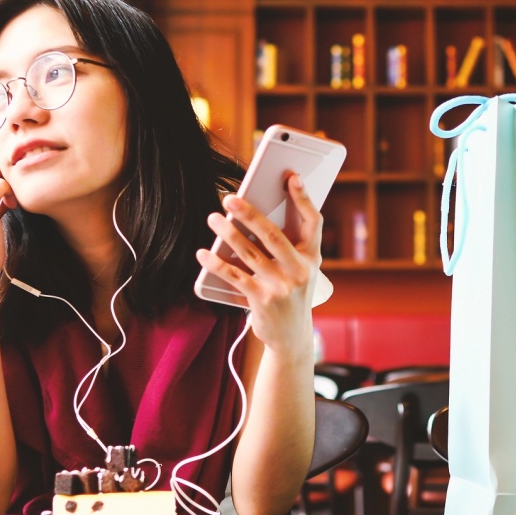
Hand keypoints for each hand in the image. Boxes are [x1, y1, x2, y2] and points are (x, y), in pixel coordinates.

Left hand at [196, 173, 319, 356]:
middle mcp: (300, 270)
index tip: (292, 177)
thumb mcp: (299, 270)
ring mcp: (281, 287)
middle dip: (250, 214)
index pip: (312, 222)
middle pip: (273, 235)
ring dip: (228, 233)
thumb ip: (286, 246)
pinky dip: (217, 264)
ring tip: (214, 218)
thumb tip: (254, 216)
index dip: (304, 198)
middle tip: (230, 198)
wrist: (291, 337)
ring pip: (250, 253)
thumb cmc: (291, 294)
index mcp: (312, 258)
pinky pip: (235, 277)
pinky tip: (203, 253)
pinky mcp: (262, 300)